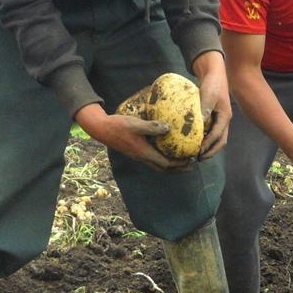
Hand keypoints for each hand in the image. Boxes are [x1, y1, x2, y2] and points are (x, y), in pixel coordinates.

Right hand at [76, 104, 190, 171]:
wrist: (101, 128)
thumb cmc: (118, 125)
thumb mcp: (136, 124)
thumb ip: (152, 127)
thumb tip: (169, 128)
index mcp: (144, 153)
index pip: (165, 164)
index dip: (179, 164)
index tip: (191, 159)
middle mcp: (142, 157)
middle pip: (163, 169)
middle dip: (178, 168)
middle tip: (190, 164)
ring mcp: (138, 155)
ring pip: (157, 165)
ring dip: (171, 165)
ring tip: (182, 159)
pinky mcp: (136, 151)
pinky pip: (152, 158)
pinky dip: (162, 157)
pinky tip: (166, 148)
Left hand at [192, 52, 231, 158]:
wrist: (214, 73)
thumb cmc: (213, 84)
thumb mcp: (209, 96)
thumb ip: (204, 109)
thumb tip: (198, 124)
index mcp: (225, 117)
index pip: (217, 135)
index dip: (208, 145)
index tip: (198, 151)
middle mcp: (224, 120)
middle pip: (220, 141)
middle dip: (211, 151)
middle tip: (199, 158)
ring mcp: (219, 119)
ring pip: (216, 137)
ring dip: (208, 146)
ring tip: (197, 153)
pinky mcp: (213, 116)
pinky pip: (211, 131)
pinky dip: (205, 138)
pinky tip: (195, 140)